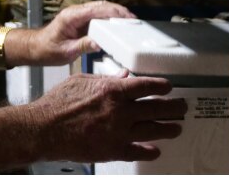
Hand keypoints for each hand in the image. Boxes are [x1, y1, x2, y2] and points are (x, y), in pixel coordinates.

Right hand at [30, 71, 186, 163]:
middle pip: (155, 108)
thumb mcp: (82, 81)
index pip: (145, 86)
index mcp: (112, 91)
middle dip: (172, 107)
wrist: (46, 128)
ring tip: (177, 127)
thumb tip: (122, 76)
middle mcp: (119, 111)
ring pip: (151, 130)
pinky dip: (149, 151)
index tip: (169, 87)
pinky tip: (156, 150)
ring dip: (167, 128)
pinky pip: (137, 152)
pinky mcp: (112, 151)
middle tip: (182, 107)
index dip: (161, 86)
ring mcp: (118, 133)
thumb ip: (105, 79)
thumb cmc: (59, 103)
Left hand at [31, 0, 133, 64]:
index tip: (127, 18)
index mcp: (71, 17)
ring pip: (100, 8)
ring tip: (130, 21)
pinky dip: (109, 18)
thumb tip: (99, 43)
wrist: (36, 47)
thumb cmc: (47, 49)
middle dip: (118, 11)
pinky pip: (97, 16)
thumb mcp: (66, 52)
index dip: (113, 13)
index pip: (96, 10)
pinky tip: (117, 25)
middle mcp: (76, 12)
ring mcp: (78, 15)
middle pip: (101, 6)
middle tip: (134, 20)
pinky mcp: (80, 21)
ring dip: (115, 13)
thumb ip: (82, 46)